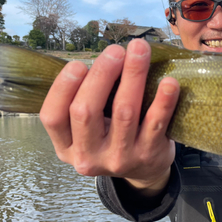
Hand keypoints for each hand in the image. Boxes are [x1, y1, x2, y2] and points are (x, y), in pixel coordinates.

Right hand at [40, 39, 179, 195]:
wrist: (145, 171)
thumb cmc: (113, 138)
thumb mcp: (89, 130)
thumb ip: (87, 100)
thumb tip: (102, 58)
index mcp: (67, 147)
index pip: (53, 117)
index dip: (62, 88)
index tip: (77, 64)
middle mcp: (89, 156)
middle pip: (85, 111)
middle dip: (101, 75)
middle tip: (116, 50)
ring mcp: (119, 158)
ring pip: (123, 112)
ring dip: (132, 76)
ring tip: (139, 51)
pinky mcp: (148, 155)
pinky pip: (155, 123)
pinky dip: (163, 101)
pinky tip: (169, 82)